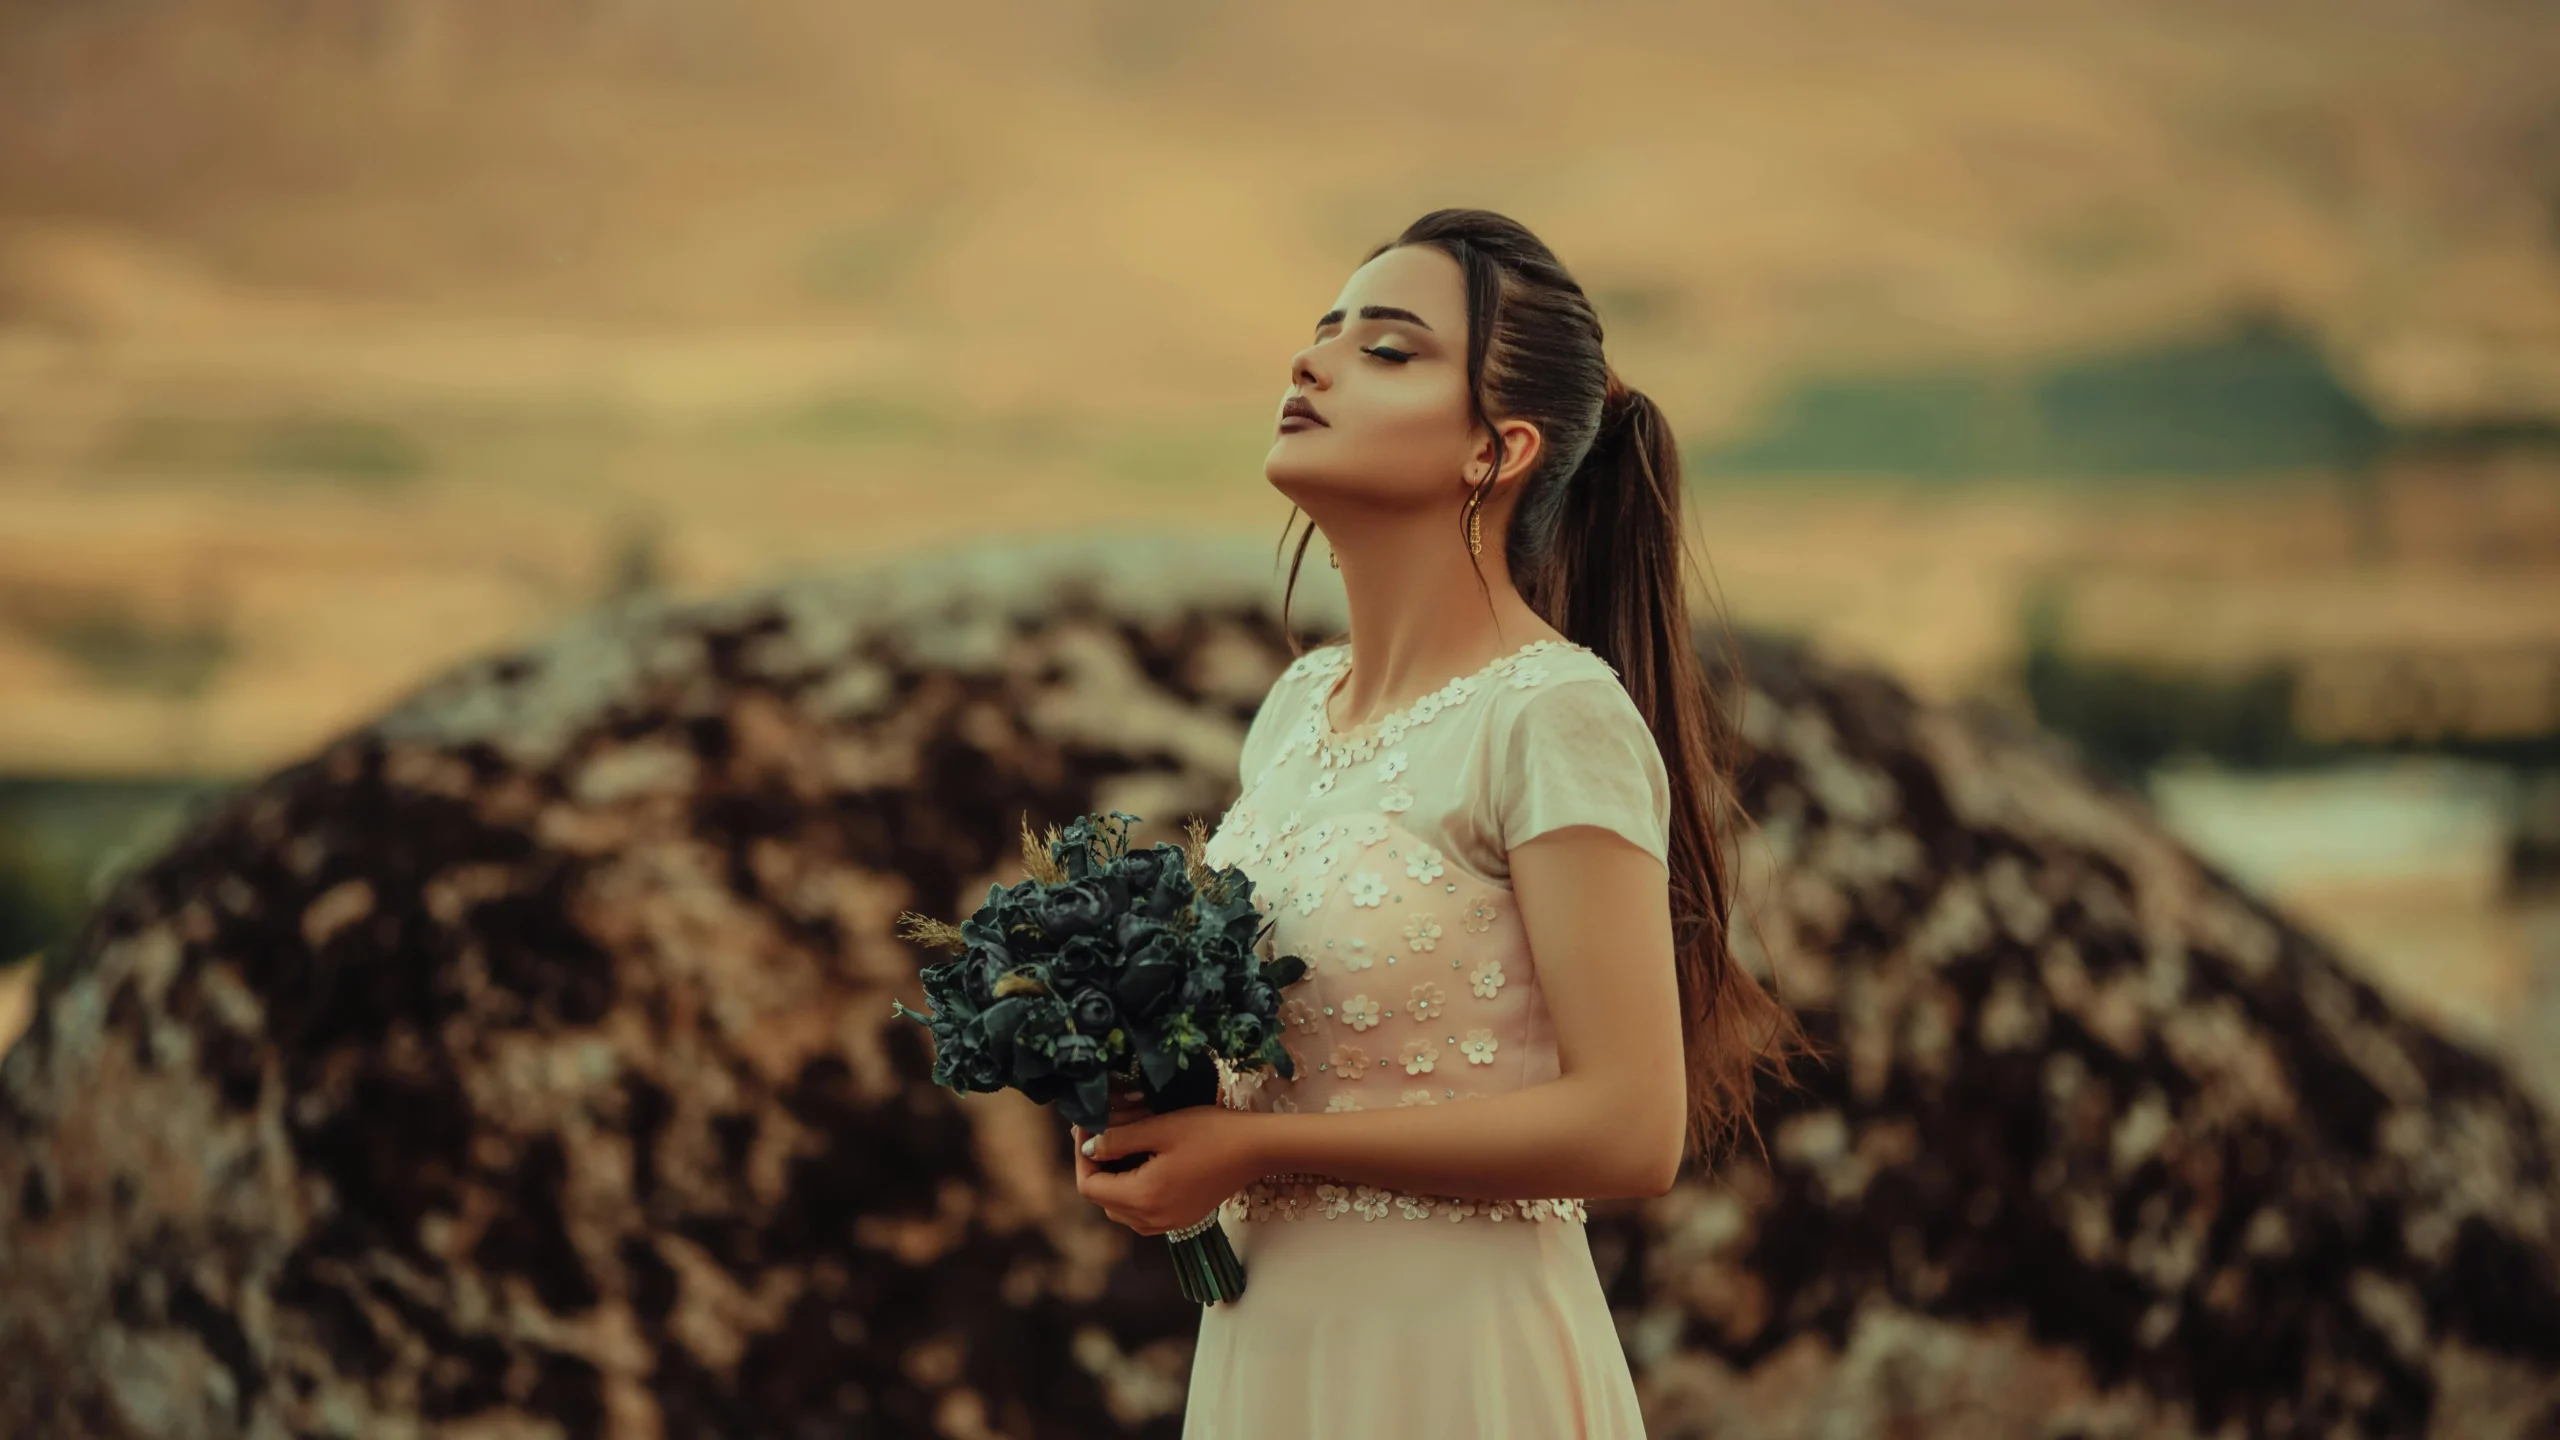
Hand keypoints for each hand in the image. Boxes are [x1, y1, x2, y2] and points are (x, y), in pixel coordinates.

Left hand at [1071, 1091, 1262, 1236]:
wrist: (1256, 1149)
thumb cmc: (1210, 1132)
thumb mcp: (1159, 1128)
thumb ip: (1118, 1139)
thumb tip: (1088, 1148)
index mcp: (1143, 1197)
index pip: (1089, 1187)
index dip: (1082, 1156)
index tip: (1087, 1128)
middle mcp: (1152, 1219)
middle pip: (1102, 1200)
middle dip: (1096, 1167)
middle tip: (1101, 1132)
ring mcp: (1168, 1224)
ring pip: (1120, 1209)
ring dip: (1113, 1181)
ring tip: (1121, 1147)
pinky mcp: (1181, 1219)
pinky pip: (1141, 1214)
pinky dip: (1133, 1192)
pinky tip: (1144, 1164)